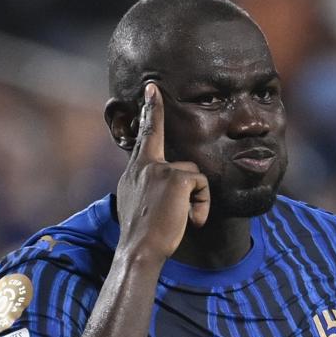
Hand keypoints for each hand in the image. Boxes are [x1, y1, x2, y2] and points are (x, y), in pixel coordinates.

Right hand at [114, 81, 208, 262]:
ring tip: (182, 218)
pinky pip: (201, 185)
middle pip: (157, 136)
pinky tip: (190, 220)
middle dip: (153, 109)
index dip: (147, 113)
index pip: (143, 138)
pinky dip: (201, 205)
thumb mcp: (140, 207)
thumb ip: (149, 188)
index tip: (151, 90)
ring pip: (192, 172)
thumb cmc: (143, 237)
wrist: (140, 250)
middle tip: (151, 86)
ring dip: (195, 197)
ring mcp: (159, 170)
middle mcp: (143, 167)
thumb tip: (166, 185)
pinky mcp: (176, 178)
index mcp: (133, 174)